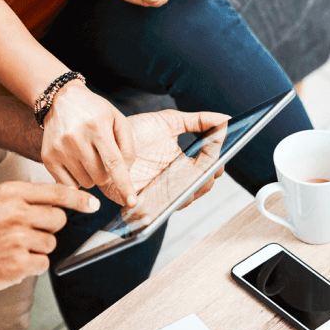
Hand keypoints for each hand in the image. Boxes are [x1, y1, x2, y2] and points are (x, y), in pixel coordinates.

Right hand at [0, 181, 98, 293]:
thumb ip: (27, 198)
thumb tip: (62, 203)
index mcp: (11, 192)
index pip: (55, 192)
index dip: (78, 198)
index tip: (93, 204)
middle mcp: (16, 212)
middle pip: (59, 219)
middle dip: (50, 227)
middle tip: (30, 230)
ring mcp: (18, 238)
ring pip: (51, 243)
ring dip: (39, 247)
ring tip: (16, 246)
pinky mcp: (18, 263)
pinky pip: (43, 263)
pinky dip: (33, 264)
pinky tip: (14, 259)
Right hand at [41, 79, 137, 205]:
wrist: (60, 98)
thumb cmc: (93, 110)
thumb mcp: (117, 118)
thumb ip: (127, 146)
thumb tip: (126, 175)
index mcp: (96, 126)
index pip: (113, 162)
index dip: (124, 184)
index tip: (132, 202)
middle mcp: (75, 137)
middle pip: (101, 176)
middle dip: (106, 173)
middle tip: (100, 156)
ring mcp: (59, 148)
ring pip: (86, 183)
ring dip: (91, 175)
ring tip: (86, 156)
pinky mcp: (47, 156)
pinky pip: (68, 185)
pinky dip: (76, 179)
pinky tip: (75, 162)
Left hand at [96, 109, 230, 209]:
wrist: (104, 136)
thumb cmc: (136, 131)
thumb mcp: (168, 122)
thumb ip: (196, 120)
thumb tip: (225, 119)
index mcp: (185, 165)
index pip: (210, 168)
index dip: (216, 159)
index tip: (217, 146)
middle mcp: (175, 182)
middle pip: (201, 187)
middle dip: (208, 177)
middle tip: (209, 164)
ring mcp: (159, 193)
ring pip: (184, 199)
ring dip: (191, 189)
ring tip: (194, 177)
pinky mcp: (140, 202)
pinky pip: (157, 210)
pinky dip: (166, 203)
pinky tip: (171, 191)